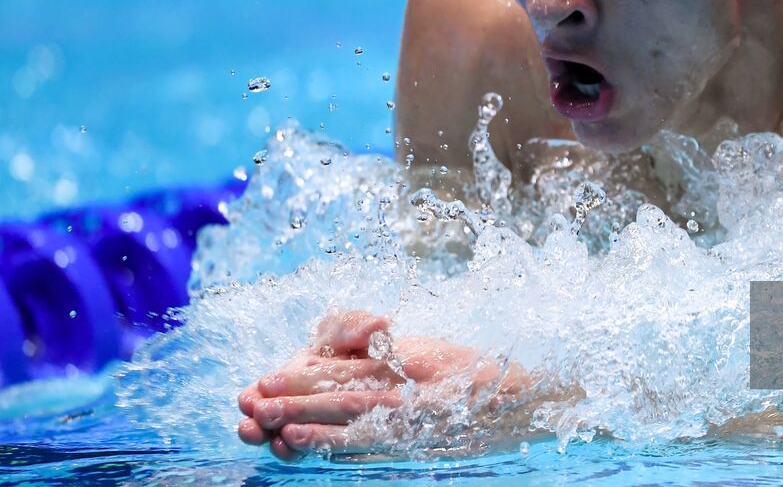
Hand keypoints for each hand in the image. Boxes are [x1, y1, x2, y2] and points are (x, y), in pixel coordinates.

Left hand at [236, 310, 526, 460]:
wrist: (527, 403)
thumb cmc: (470, 374)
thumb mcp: (428, 350)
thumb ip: (378, 344)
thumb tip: (345, 345)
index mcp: (412, 354)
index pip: (351, 361)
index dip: (306, 371)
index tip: (268, 377)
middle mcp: (413, 382)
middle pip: (343, 387)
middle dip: (294, 396)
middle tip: (252, 401)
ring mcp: (416, 413)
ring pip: (350, 414)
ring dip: (306, 419)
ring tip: (268, 423)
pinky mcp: (418, 438)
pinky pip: (368, 440)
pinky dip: (332, 441)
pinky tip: (304, 442)